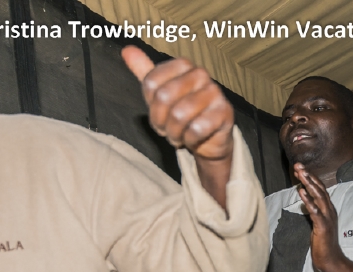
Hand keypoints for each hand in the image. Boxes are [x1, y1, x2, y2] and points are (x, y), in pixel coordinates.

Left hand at [122, 46, 232, 206]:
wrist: (209, 139)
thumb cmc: (183, 114)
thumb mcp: (160, 94)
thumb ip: (145, 72)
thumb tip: (127, 50)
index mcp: (183, 65)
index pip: (151, 83)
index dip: (150, 106)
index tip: (158, 116)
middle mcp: (200, 74)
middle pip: (164, 97)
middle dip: (161, 122)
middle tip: (167, 130)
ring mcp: (215, 92)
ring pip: (180, 114)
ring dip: (175, 133)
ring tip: (179, 136)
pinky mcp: (225, 112)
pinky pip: (197, 128)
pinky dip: (190, 139)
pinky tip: (193, 139)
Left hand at [294, 163, 345, 271]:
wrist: (330, 258)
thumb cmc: (323, 242)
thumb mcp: (316, 222)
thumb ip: (312, 210)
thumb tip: (304, 199)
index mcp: (328, 208)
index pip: (320, 189)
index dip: (311, 177)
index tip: (300, 168)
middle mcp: (330, 210)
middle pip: (320, 188)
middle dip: (309, 176)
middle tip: (298, 165)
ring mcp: (327, 217)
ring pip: (319, 196)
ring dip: (309, 184)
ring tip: (300, 174)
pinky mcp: (323, 226)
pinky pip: (315, 211)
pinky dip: (308, 201)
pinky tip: (301, 192)